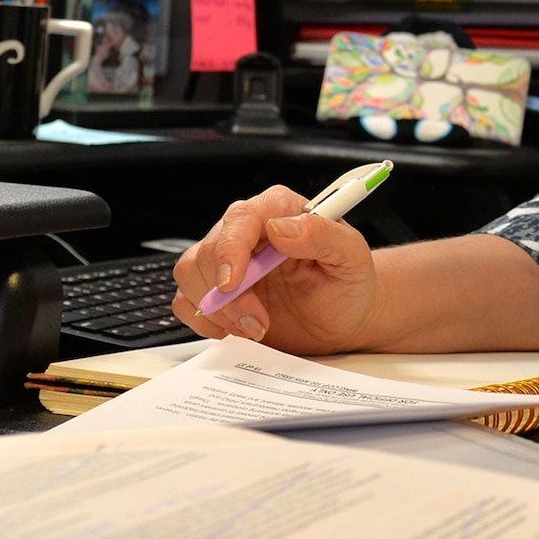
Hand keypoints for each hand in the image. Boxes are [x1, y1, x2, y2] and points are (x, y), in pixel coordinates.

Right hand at [170, 184, 382, 354]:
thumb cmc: (350, 283)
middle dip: (229, 295)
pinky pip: (186, 299)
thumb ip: (323, 235)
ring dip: (217, 309)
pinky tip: (235, 328)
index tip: (232, 283)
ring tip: (254, 326)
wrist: (345, 316)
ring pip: (191, 273)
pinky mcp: (217, 290)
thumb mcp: (352, 257)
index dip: (230, 250)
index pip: (241, 218)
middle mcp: (250, 230)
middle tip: (258, 321)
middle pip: (209, 250)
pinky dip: (204, 320)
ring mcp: (231, 260)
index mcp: (281, 209)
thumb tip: (283, 227)